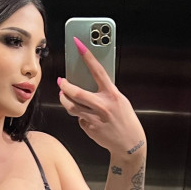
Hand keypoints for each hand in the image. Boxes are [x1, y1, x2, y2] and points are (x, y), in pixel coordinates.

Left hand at [58, 38, 145, 157]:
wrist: (130, 145)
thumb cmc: (125, 120)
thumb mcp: (120, 102)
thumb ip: (106, 93)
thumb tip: (89, 84)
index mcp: (112, 95)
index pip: (98, 71)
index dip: (88, 56)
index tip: (79, 45)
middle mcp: (103, 106)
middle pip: (76, 92)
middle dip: (64, 86)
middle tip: (60, 81)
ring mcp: (94, 118)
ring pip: (71, 107)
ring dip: (64, 100)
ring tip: (63, 95)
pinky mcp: (89, 128)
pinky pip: (79, 119)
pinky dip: (79, 116)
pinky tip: (85, 116)